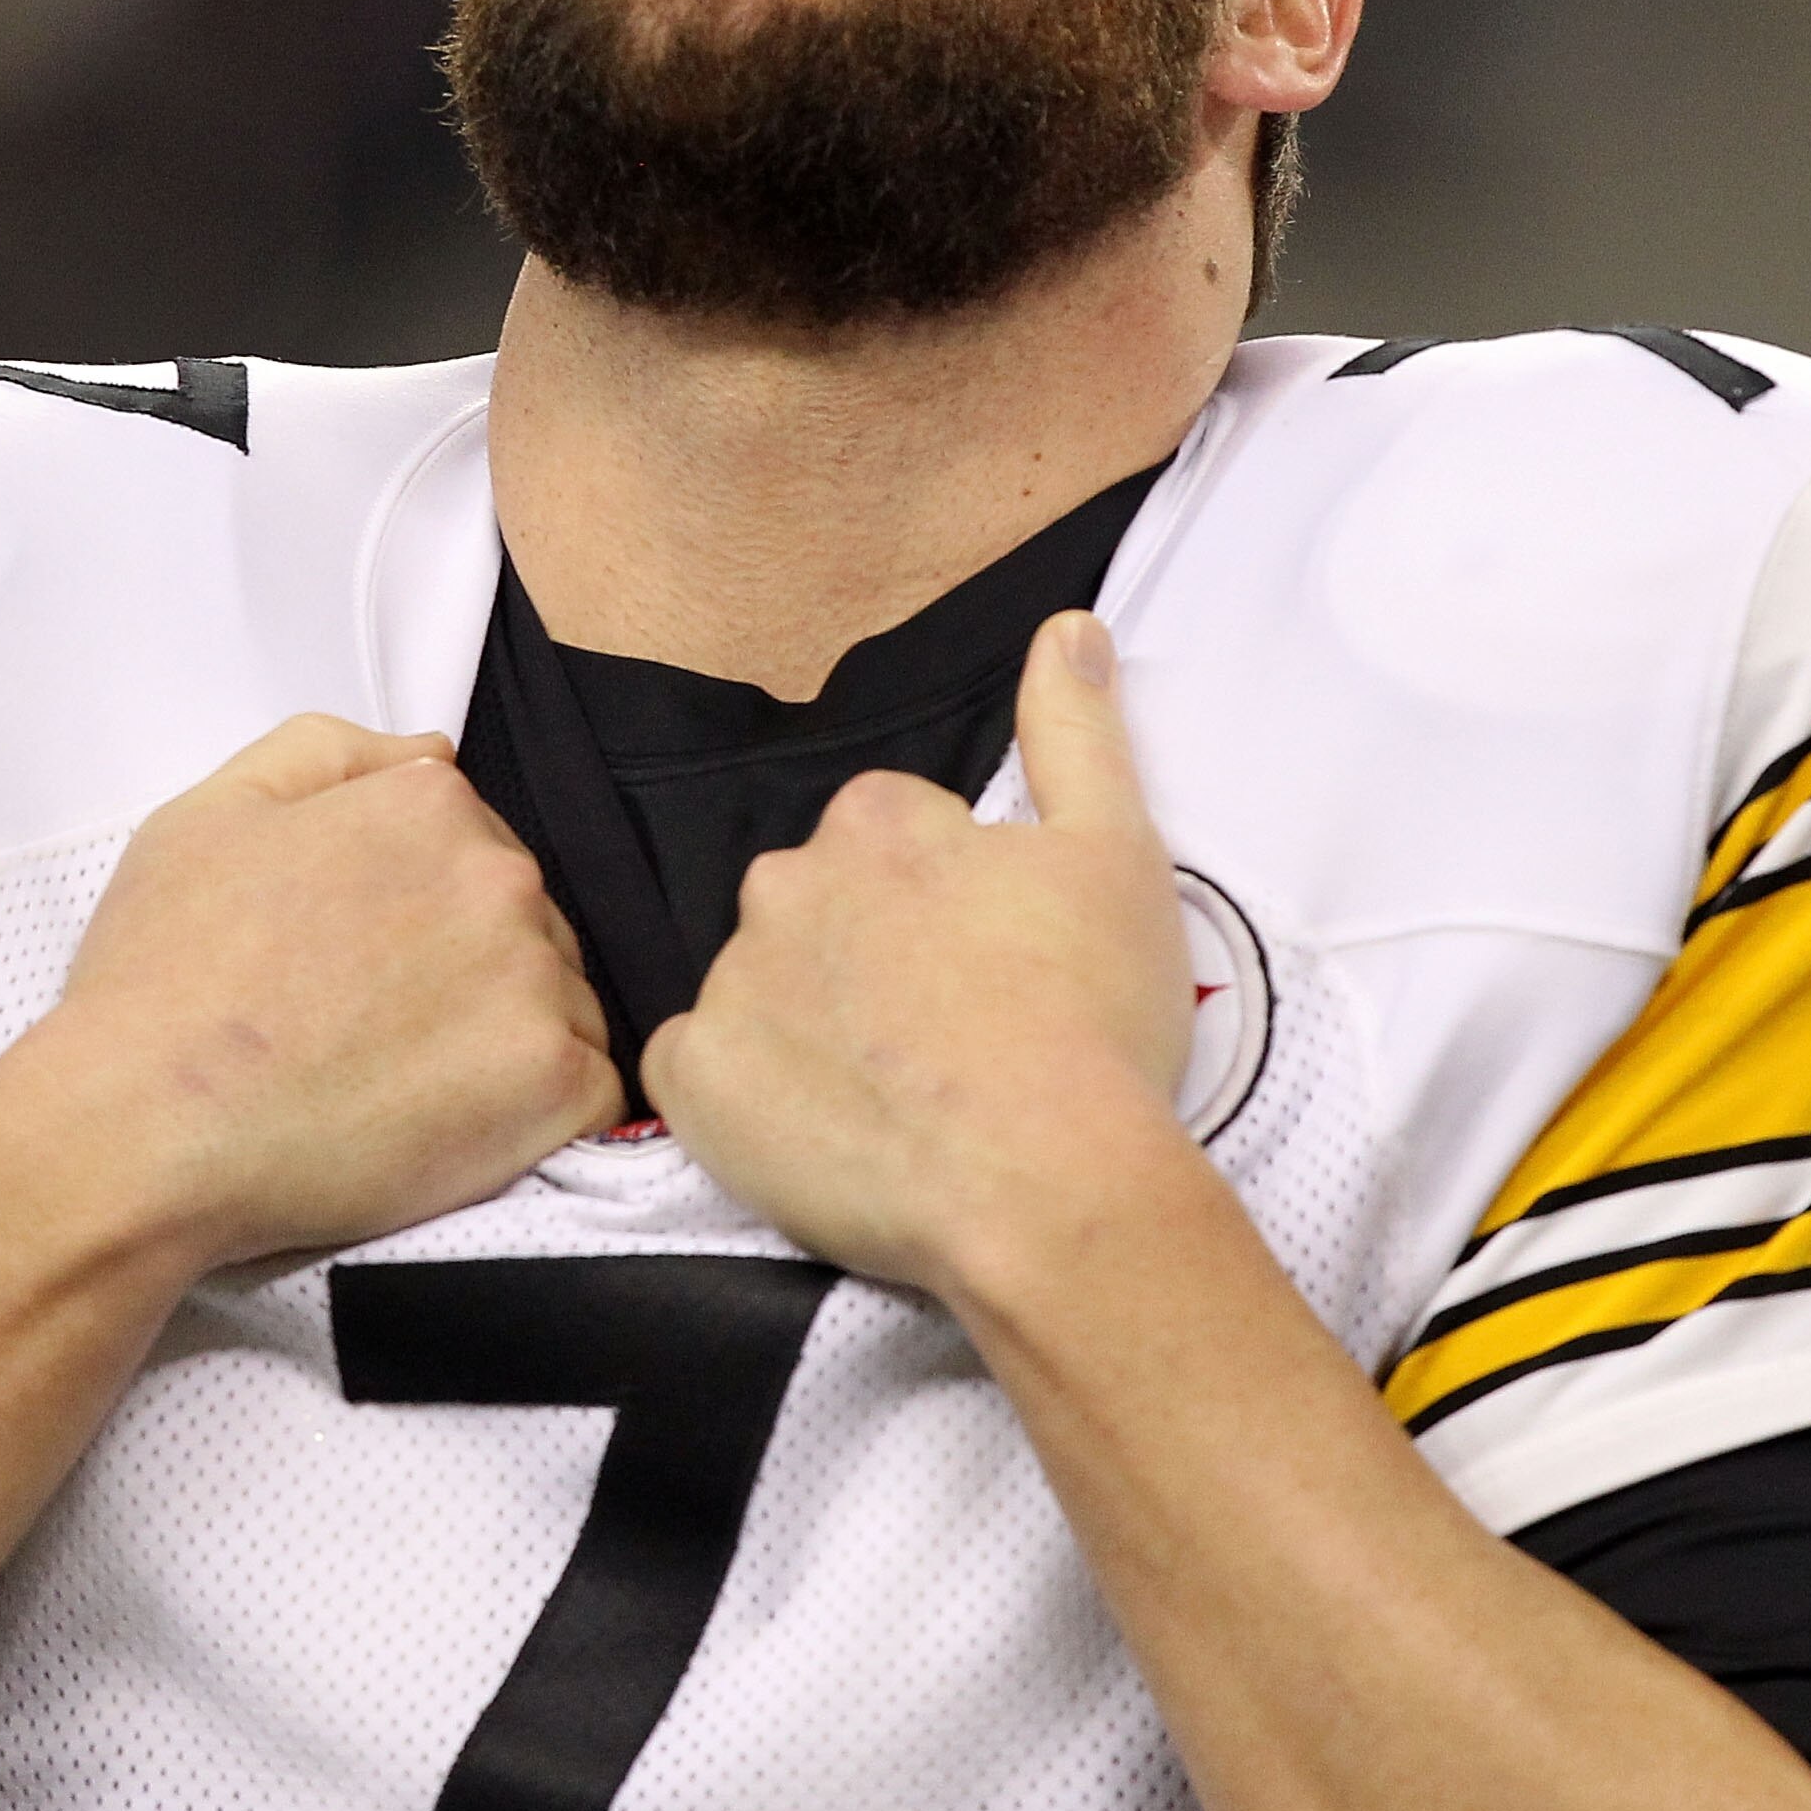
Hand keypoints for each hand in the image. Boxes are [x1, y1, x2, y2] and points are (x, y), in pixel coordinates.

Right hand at [22, 717, 618, 1269]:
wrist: (142, 1127)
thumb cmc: (161, 979)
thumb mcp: (210, 813)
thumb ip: (330, 755)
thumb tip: (433, 754)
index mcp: (428, 806)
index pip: (475, 848)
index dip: (419, 914)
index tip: (359, 967)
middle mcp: (499, 877)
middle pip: (528, 924)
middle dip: (471, 973)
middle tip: (371, 1035)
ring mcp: (533, 982)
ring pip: (562, 1005)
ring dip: (506, 1043)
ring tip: (401, 1088)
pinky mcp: (552, 1086)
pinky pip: (591, 1092)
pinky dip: (541, 1116)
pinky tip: (457, 1130)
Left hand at [646, 613, 1196, 1296]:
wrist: (1045, 1183)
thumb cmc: (1092, 1019)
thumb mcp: (1114, 851)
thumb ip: (1076, 729)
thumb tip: (1065, 627)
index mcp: (876, 820)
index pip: (892, 837)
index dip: (949, 905)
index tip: (995, 964)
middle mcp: (785, 884)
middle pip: (818, 906)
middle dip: (867, 954)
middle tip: (948, 1035)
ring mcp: (732, 985)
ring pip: (762, 984)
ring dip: (809, 1022)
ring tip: (897, 1095)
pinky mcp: (696, 1084)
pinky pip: (698, 1070)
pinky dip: (744, 1093)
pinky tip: (817, 1126)